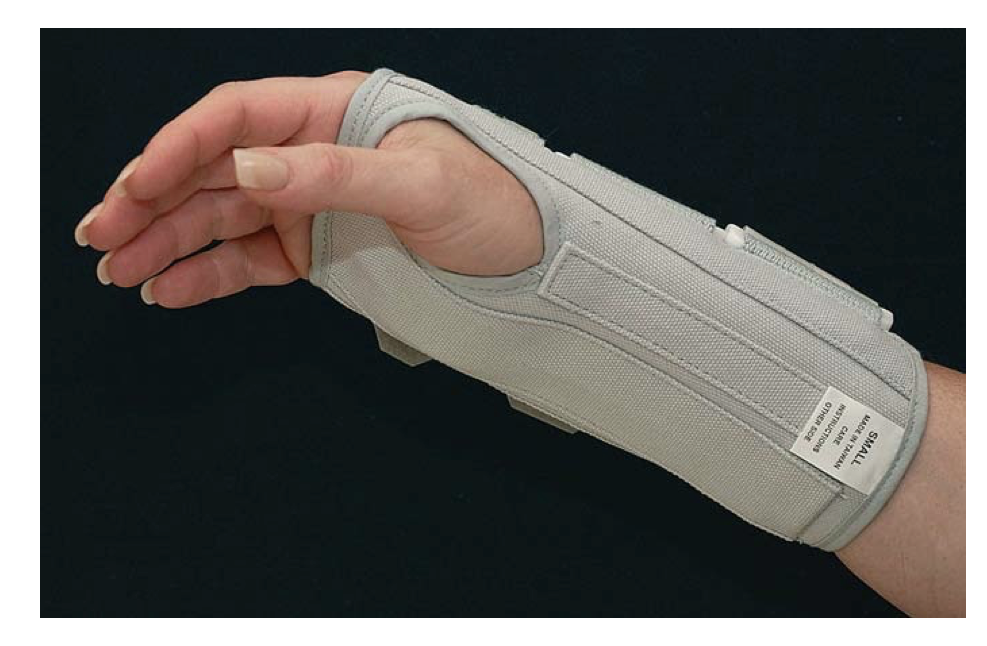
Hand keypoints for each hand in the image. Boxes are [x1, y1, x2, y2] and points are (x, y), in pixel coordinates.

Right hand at [75, 72, 543, 307]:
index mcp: (332, 113)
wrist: (527, 258)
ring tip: (118, 271)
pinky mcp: (312, 250)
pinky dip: (207, 275)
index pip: (236, 118)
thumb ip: (335, 174)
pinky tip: (169, 289)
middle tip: (101, 234)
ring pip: (219, 218)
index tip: (136, 182)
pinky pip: (247, 259)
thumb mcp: (421, 184)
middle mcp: (308, 154)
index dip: (179, 147)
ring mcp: (306, 204)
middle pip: (211, 169)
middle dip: (151, 199)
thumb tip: (249, 169)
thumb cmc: (491, 202)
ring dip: (165, 242)